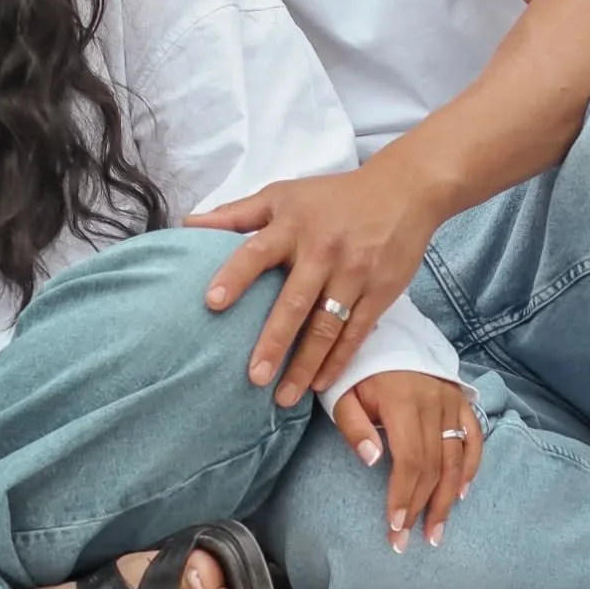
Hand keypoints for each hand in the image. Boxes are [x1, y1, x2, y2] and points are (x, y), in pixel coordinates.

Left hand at [188, 160, 443, 407]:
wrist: (401, 192)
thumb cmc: (331, 197)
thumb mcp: (283, 195)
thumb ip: (236, 214)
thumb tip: (188, 224)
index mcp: (292, 224)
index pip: (257, 252)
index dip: (234, 276)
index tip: (212, 303)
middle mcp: (322, 250)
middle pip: (295, 301)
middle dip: (274, 340)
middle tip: (253, 376)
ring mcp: (353, 273)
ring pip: (326, 326)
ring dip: (305, 364)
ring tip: (283, 396)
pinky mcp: (379, 292)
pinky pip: (355, 333)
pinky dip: (337, 361)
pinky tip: (319, 384)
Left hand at [332, 372, 481, 550]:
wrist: (380, 330)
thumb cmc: (356, 367)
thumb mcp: (341, 391)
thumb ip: (354, 426)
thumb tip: (372, 461)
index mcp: (402, 400)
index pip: (410, 460)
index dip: (404, 496)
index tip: (395, 526)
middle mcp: (433, 402)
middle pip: (433, 466)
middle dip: (421, 507)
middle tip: (409, 540)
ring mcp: (450, 400)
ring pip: (455, 458)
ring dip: (447, 499)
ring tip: (436, 530)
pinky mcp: (460, 398)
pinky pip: (473, 437)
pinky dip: (470, 466)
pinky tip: (462, 493)